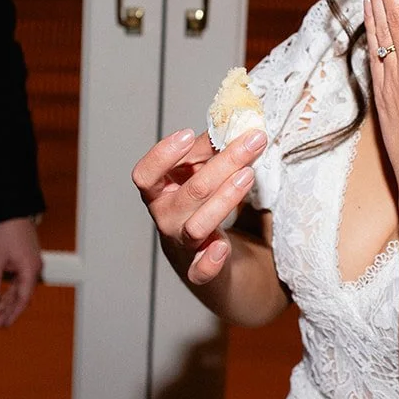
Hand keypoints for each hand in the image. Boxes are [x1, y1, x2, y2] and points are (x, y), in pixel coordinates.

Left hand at [0, 217, 42, 327]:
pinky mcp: (25, 258)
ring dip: (7, 300)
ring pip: (20, 288)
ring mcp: (30, 263)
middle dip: (8, 311)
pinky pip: (19, 279)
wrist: (10, 209)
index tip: (2, 325)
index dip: (12, 314)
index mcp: (29, 270)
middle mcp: (33, 268)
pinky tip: (0, 295)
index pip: (22, 299)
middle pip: (22, 296)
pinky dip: (9, 289)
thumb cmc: (4, 231)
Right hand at [132, 125, 266, 285]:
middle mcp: (167, 220)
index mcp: (161, 195)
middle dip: (223, 163)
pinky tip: (222, 246)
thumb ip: (210, 154)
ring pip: (196, 226)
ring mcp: (183, 248)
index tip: (187, 134)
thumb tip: (231, 125)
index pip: (145, 176)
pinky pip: (200, 272)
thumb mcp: (205, 177)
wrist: (220, 267)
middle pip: (188, 192)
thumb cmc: (208, 211)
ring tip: (249, 175)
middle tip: (252, 141)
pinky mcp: (202, 273)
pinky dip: (209, 260)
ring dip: (223, 199)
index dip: (162, 156)